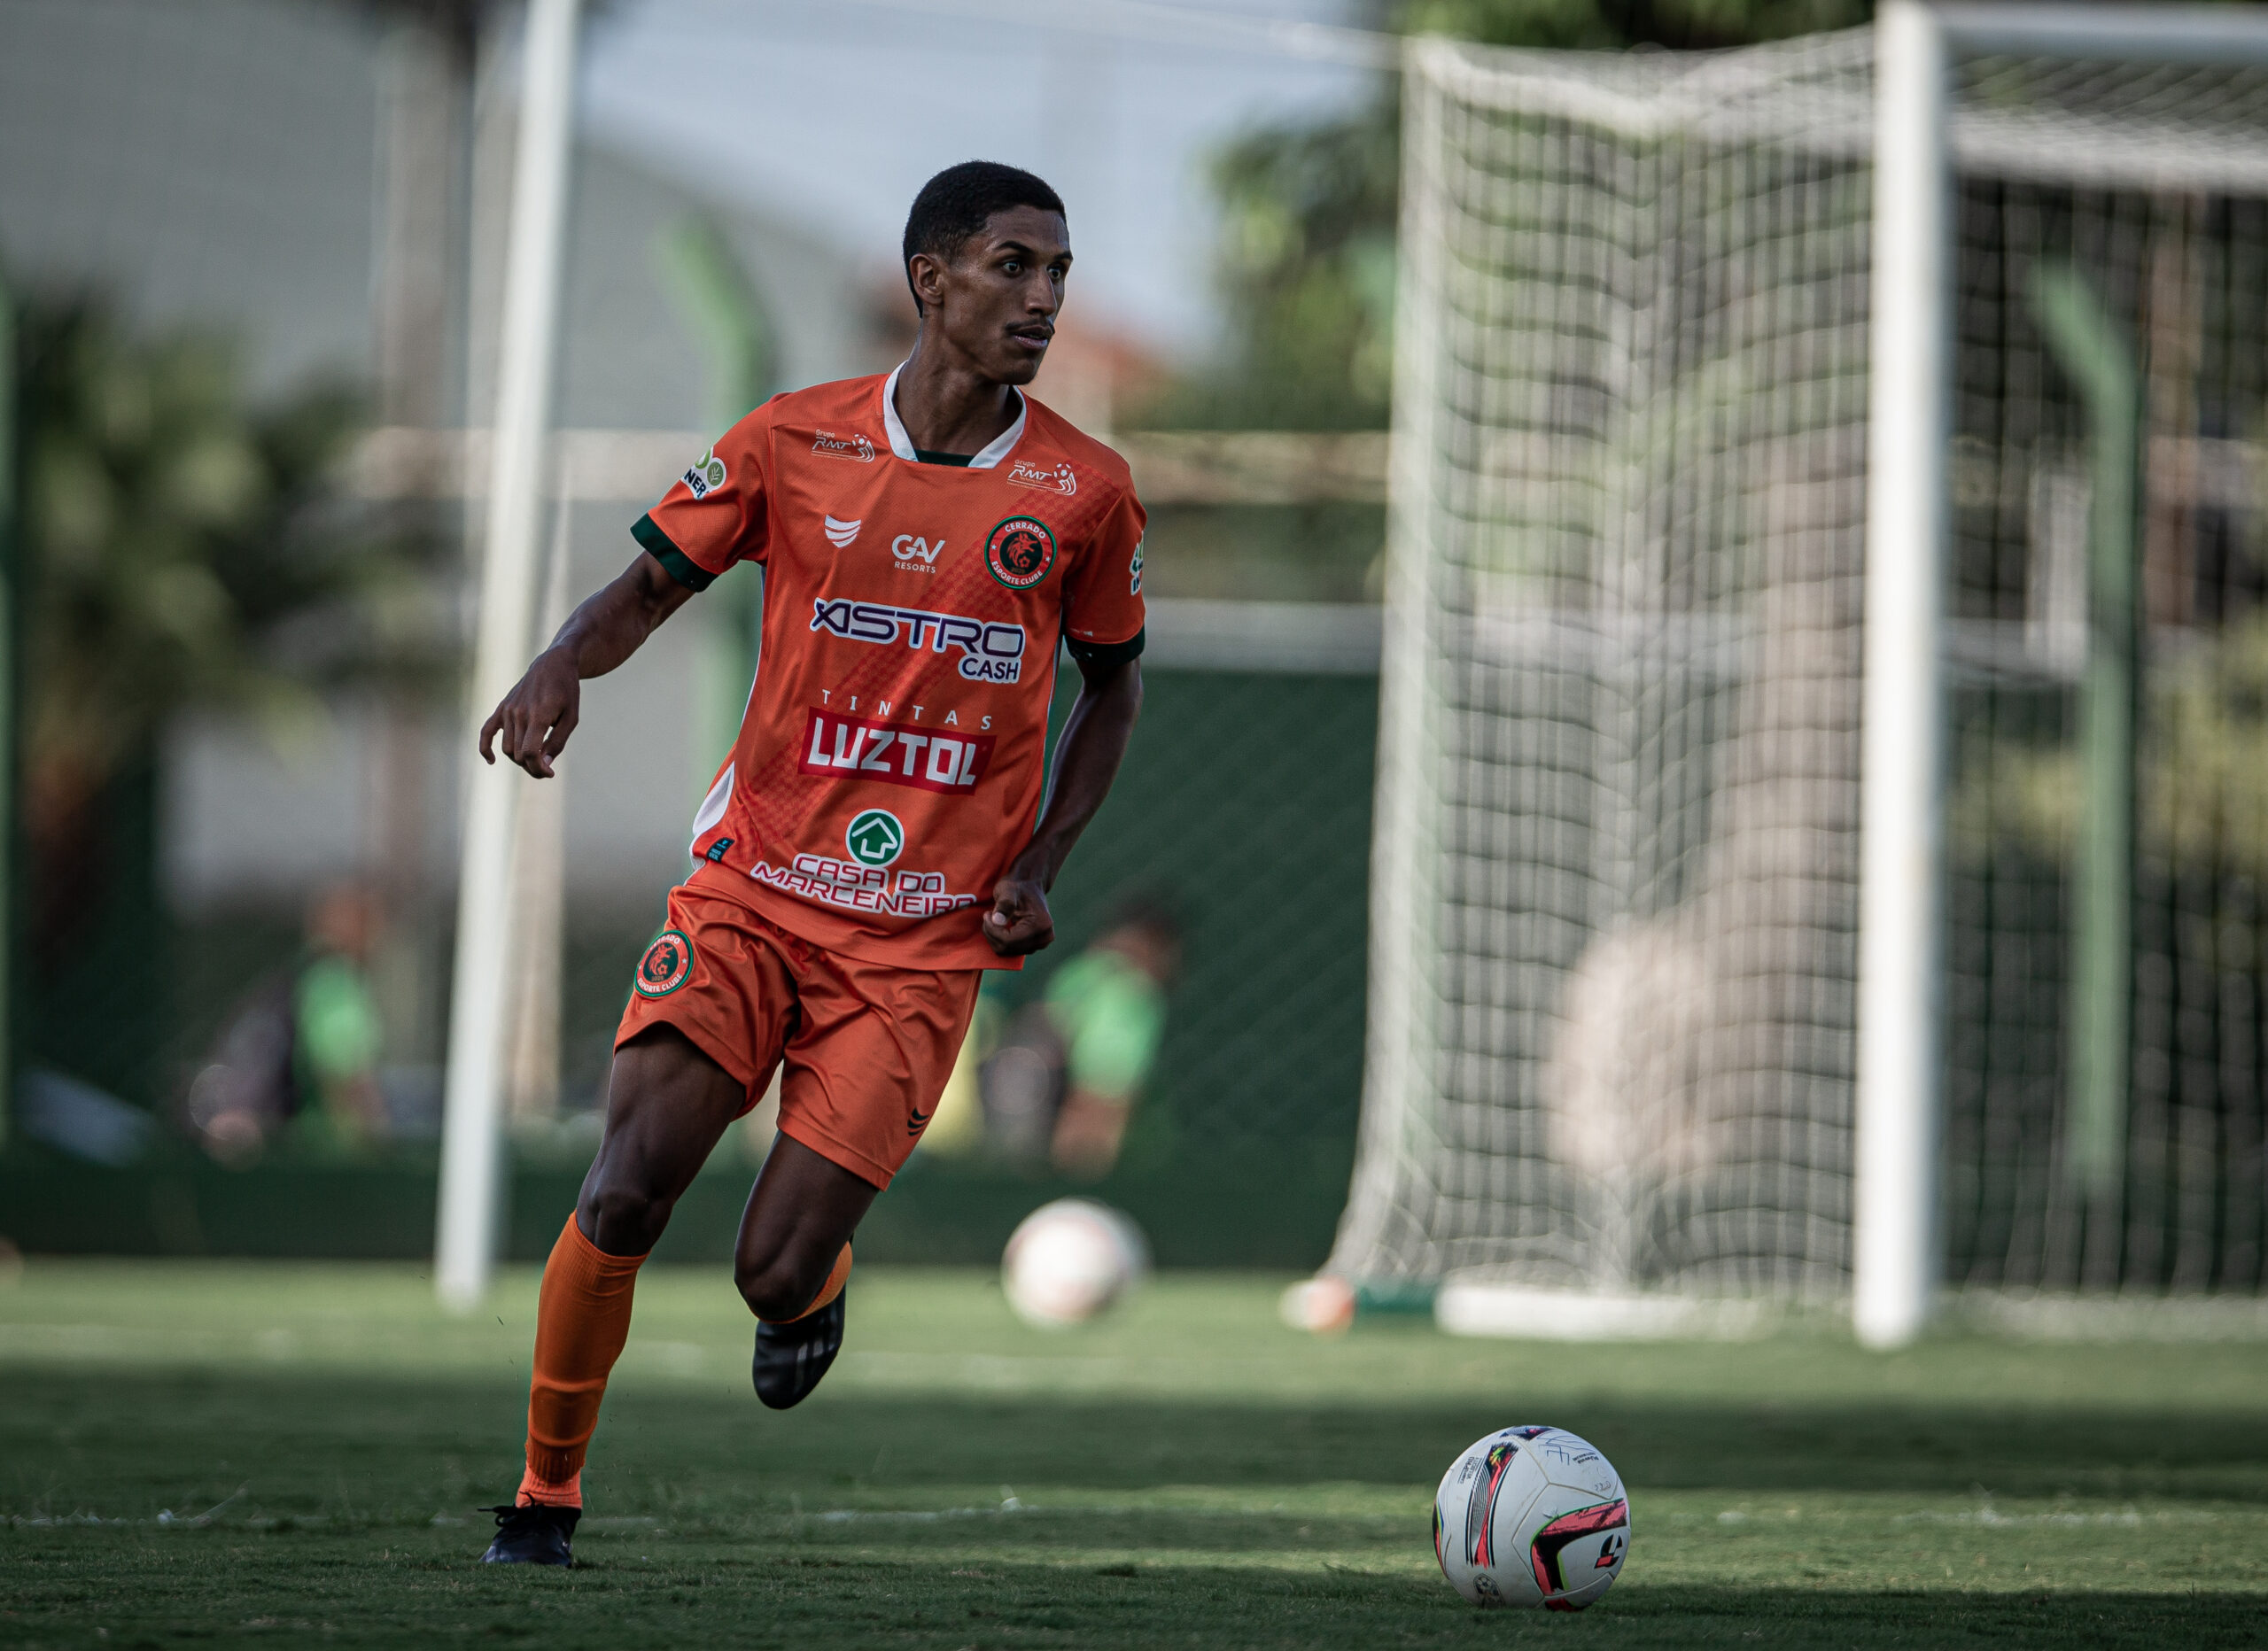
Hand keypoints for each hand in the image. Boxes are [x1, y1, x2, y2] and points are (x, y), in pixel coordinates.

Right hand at [478, 647, 579, 777]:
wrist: (553, 664)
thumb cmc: (567, 691)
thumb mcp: (571, 718)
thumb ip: (558, 742)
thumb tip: (544, 764)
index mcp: (538, 716)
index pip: (530, 753)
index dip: (539, 769)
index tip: (550, 773)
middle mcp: (519, 713)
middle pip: (518, 754)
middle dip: (532, 767)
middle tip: (546, 768)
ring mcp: (508, 710)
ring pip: (507, 748)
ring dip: (519, 759)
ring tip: (535, 758)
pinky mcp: (502, 707)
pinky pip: (486, 731)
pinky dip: (485, 748)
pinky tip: (492, 761)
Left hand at [983, 873, 1053, 956]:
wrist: (1030, 885)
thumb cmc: (1017, 886)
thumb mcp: (1008, 891)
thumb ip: (1004, 905)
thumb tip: (998, 921)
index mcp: (1040, 924)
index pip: (1008, 940)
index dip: (992, 930)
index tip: (987, 914)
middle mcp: (1044, 937)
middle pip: (1007, 947)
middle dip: (992, 933)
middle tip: (989, 915)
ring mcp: (1041, 944)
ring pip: (1007, 951)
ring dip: (995, 937)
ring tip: (995, 918)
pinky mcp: (1035, 946)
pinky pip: (1010, 950)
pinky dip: (1001, 940)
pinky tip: (1001, 926)